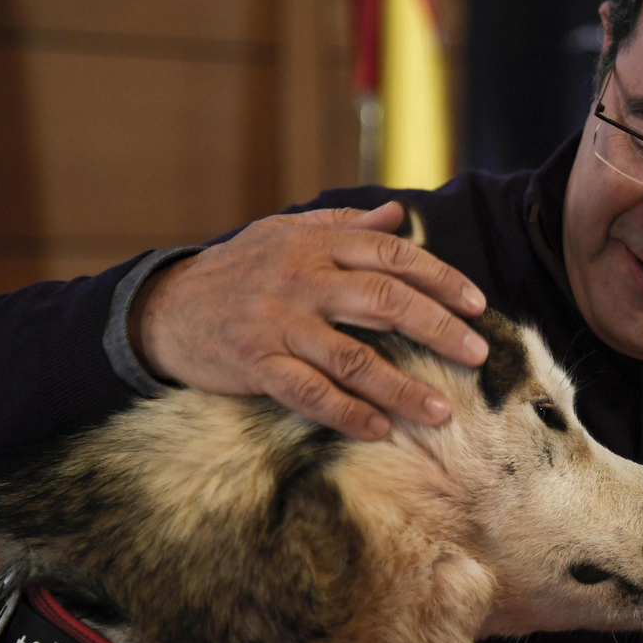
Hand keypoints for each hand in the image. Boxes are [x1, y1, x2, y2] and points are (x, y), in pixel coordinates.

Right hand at [130, 203, 487, 439]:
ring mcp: (279, 324)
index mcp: (315, 245)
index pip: (392, 256)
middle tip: (478, 354)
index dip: (440, 278)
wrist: (163, 308)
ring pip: (353, 357)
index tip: (477, 304)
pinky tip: (379, 429)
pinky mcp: (257, 365)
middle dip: (438, 328)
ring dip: (402, 388)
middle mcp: (301, 280)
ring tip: (442, 412)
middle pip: (384, 302)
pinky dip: (347, 413)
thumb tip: (400, 213)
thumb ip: (344, 226)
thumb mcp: (286, 233)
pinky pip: (310, 394)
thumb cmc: (238, 269)